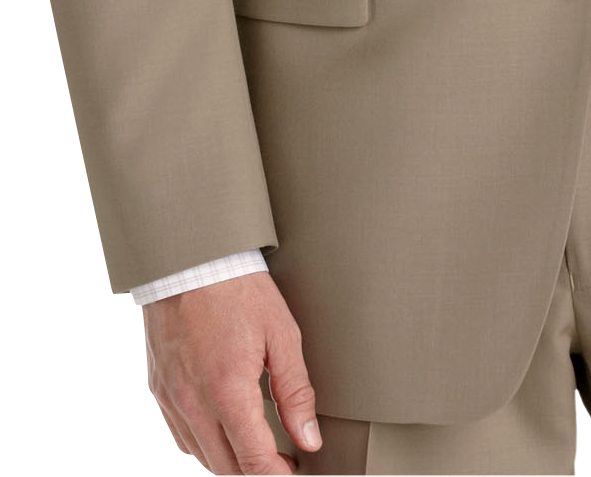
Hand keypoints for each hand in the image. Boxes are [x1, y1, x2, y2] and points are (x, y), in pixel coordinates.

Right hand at [143, 270, 322, 473]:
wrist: (189, 258)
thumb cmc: (237, 289)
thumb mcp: (282, 334)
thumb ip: (296, 392)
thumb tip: (308, 438)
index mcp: (227, 392)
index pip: (254, 463)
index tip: (296, 474)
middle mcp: (194, 404)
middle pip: (227, 469)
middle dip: (258, 474)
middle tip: (285, 463)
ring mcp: (171, 400)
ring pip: (201, 458)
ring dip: (231, 463)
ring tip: (259, 449)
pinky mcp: (158, 390)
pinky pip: (181, 437)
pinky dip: (204, 446)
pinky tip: (223, 431)